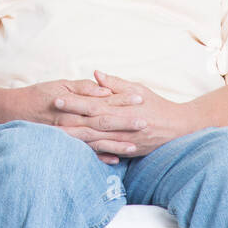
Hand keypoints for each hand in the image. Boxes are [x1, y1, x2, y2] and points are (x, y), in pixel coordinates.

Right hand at [4, 78, 140, 160]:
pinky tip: (115, 160)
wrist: (13, 112)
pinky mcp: (65, 145)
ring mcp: (70, 135)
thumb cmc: (38, 95)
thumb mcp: (60, 85)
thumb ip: (83, 88)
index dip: (122, 100)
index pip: (103, 102)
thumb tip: (103, 89)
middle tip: (146, 122)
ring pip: (97, 141)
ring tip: (135, 145)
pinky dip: (101, 156)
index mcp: (75, 104)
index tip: (140, 98)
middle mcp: (73, 121)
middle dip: (125, 123)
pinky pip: (86, 153)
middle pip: (104, 122)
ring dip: (117, 143)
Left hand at [53, 70, 188, 162]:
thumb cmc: (157, 104)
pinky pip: (106, 153)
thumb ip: (115, 83)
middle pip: (89, 124)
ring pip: (94, 141)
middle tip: (48, 118)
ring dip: (75, 138)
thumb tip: (96, 73)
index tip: (56, 98)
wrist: (179, 128)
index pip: (92, 104)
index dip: (73, 102)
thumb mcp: (138, 88)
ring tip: (55, 136)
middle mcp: (121, 127)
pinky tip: (76, 153)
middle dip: (68, 121)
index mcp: (121, 108)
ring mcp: (124, 142)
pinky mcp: (127, 152)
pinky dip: (91, 153)